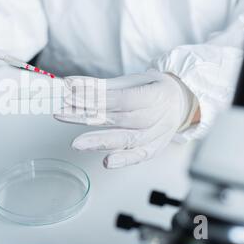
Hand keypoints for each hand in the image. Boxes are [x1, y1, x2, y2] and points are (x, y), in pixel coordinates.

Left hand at [54, 70, 198, 168]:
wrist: (181, 103)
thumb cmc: (152, 89)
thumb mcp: (131, 81)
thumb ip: (102, 86)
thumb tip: (72, 84)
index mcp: (154, 95)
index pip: (121, 98)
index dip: (95, 97)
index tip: (70, 95)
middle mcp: (157, 116)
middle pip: (119, 119)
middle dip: (89, 118)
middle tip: (63, 116)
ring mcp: (157, 135)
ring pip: (127, 139)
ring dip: (100, 141)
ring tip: (77, 144)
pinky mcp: (154, 148)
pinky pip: (139, 156)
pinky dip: (124, 160)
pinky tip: (107, 163)